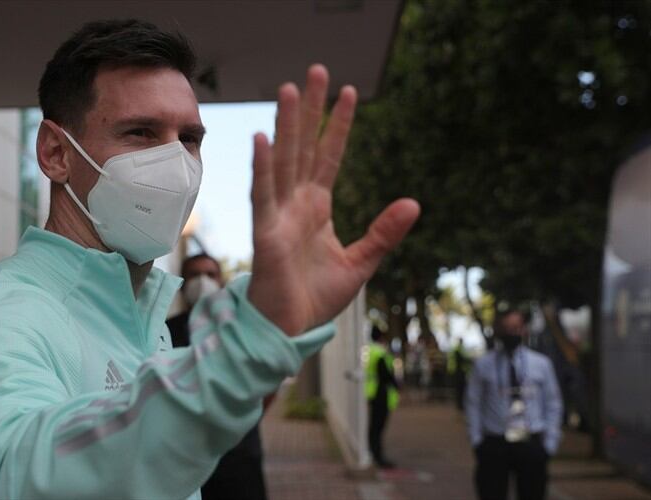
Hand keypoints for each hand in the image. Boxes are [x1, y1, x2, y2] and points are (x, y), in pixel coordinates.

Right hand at [247, 65, 419, 335]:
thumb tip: (414, 202)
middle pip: (304, 146)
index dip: (339, 125)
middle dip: (310, 109)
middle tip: (316, 70)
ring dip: (286, 125)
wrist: (291, 329)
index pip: (329, 156)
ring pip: (283, 161)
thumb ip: (384, 232)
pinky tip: (264, 140)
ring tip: (289, 89)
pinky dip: (263, 169)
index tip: (350, 92)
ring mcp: (279, 215)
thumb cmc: (316, 297)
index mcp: (316, 207)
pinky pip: (264, 196)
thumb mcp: (362, 262)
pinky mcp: (266, 233)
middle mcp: (296, 203)